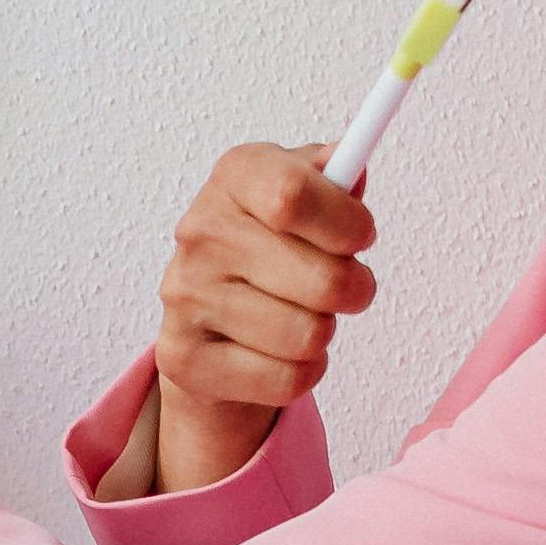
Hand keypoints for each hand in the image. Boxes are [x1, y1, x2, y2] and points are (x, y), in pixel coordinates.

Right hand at [152, 140, 374, 490]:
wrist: (210, 315)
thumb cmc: (270, 247)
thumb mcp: (303, 193)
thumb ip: (333, 176)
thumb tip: (351, 165)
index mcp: (234, 177)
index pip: (293, 196)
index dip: (345, 223)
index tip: (361, 235)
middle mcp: (200, 232)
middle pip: (321, 280)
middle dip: (353, 289)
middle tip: (346, 287)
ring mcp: (186, 296)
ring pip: (307, 336)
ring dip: (322, 332)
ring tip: (302, 316)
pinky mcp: (183, 358)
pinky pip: (285, 379)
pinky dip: (302, 372)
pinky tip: (281, 352)